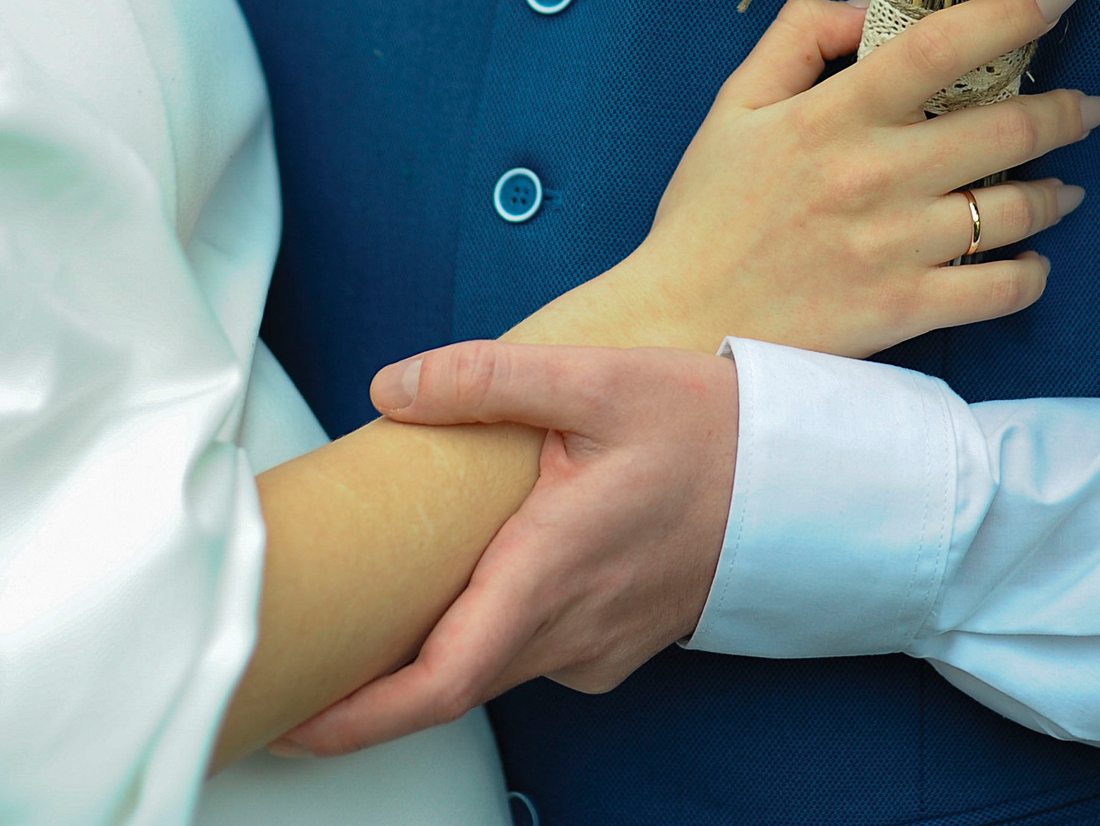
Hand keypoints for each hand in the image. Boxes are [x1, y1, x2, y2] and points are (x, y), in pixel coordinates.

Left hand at [274, 341, 736, 757]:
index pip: (438, 682)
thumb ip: (489, 378)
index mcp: (551, 574)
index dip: (356, 718)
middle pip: (448, 681)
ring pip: (489, 664)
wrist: (809, 482)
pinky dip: (483, 632)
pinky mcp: (616, 640)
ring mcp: (597, 644)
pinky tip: (467, 582)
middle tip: (296, 653)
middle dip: (368, 684)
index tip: (290, 722)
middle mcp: (570, 629)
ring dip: (426, 653)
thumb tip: (392, 386)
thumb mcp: (602, 379)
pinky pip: (532, 650)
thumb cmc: (713, 431)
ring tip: (362, 612)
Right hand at [515, 0, 1099, 358]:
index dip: (1015, 12)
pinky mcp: (907, 311)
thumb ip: (798, 35)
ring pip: (1016, 210)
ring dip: (1057, 191)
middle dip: (1067, 109)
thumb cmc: (706, 212)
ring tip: (1063, 186)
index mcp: (834, 115)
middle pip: (1007, 128)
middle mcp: (877, 176)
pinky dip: (1033, 271)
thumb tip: (872, 4)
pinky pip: (1003, 289)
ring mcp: (898, 248)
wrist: (677, 327)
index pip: (941, 45)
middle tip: (1090, 105)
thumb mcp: (735, 104)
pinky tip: (1032, 258)